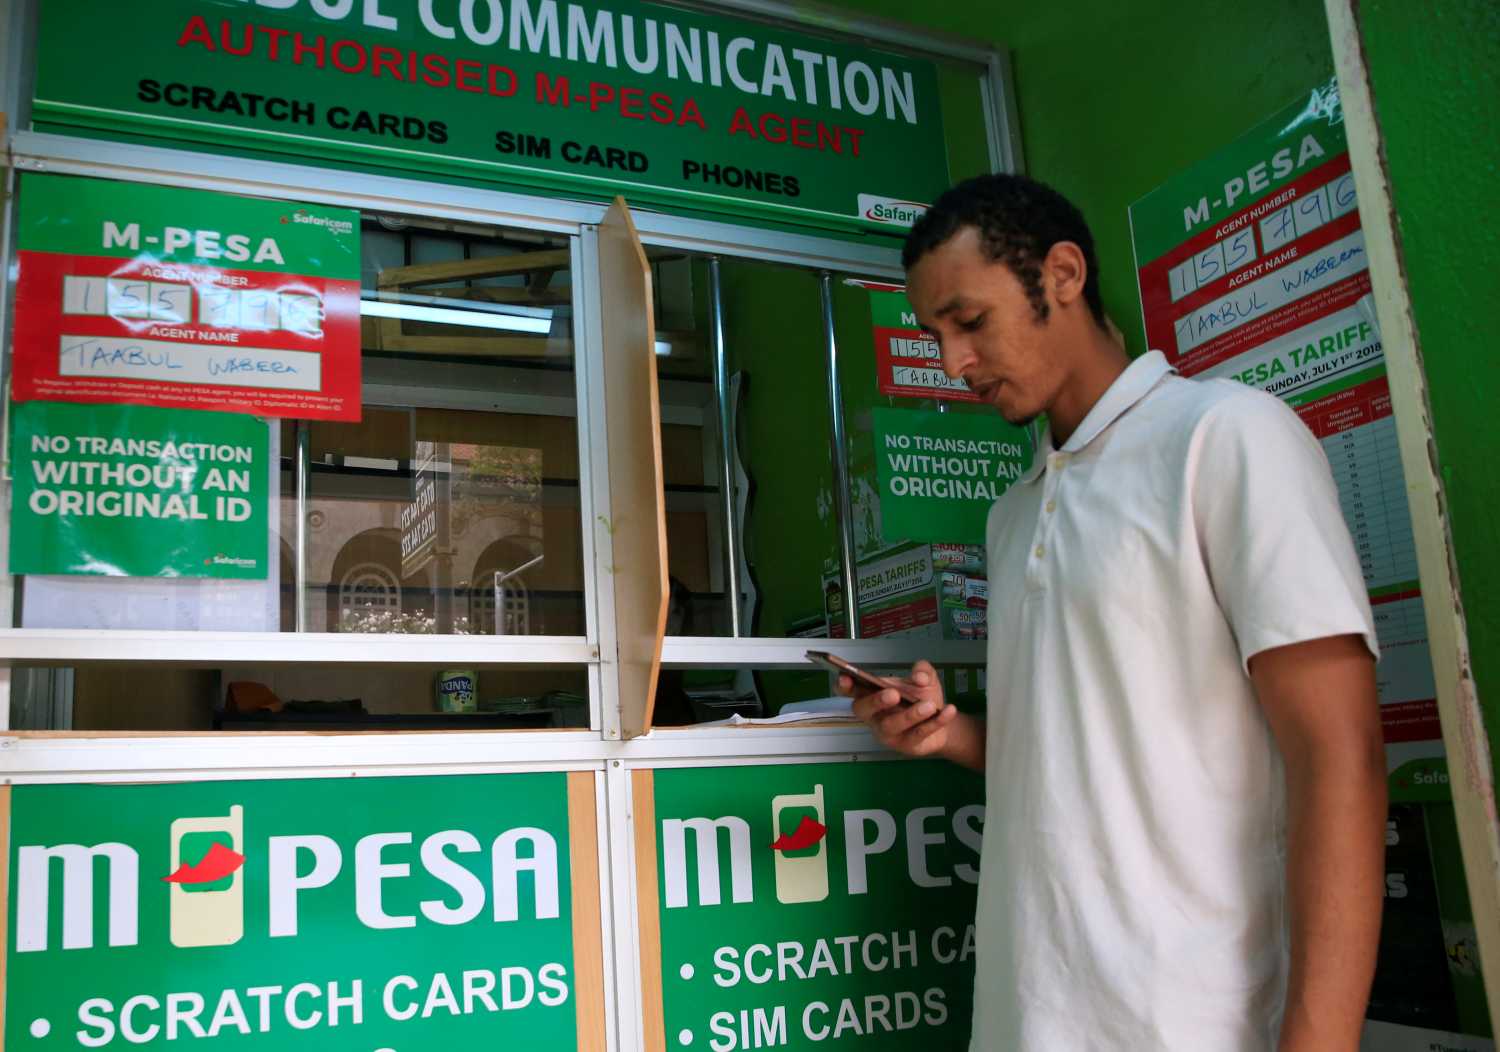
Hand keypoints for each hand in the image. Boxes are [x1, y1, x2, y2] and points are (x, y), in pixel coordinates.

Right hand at [840, 659, 957, 757]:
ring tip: (929, 705)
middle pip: (863, 710)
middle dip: (876, 701)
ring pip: (892, 725)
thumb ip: (922, 670)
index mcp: (871, 695)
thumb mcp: (924, 678)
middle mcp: (875, 716)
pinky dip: (936, 722)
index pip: (850, 691)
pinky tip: (947, 711)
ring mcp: (889, 733)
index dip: (844, 686)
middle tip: (893, 694)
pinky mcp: (907, 745)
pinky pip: (919, 734)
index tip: (846, 678)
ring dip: (911, 715)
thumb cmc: (922, 698)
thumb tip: (919, 676)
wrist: (942, 720)